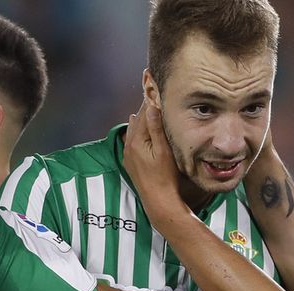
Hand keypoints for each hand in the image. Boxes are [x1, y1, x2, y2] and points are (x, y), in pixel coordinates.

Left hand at [122, 99, 185, 221]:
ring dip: (141, 119)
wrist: (158, 200)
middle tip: (151, 90)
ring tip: (146, 105)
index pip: (144, 114)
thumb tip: (151, 106)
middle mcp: (129, 146)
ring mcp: (128, 155)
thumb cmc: (165, 176)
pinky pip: (132, 140)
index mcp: (136, 140)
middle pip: (138, 121)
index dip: (150, 100)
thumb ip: (156, 128)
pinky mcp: (131, 162)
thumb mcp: (163, 150)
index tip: (154, 86)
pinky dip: (137, 131)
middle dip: (146, 107)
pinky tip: (137, 126)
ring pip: (133, 130)